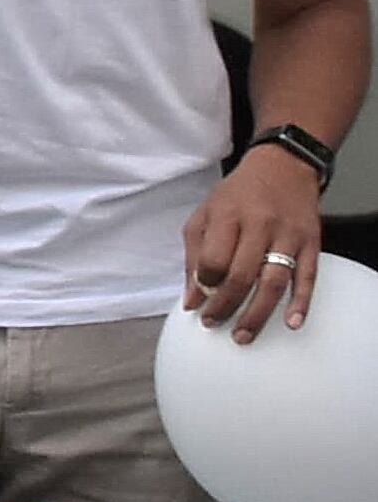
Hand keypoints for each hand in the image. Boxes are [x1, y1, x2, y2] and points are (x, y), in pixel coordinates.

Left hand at [185, 145, 326, 342]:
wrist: (282, 167)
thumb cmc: (238, 194)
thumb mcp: (205, 213)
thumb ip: (194, 254)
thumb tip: (191, 297)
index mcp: (227, 215)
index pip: (212, 259)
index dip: (203, 284)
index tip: (198, 300)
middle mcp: (259, 225)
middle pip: (241, 275)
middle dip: (225, 306)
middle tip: (215, 324)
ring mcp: (288, 235)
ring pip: (274, 281)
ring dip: (258, 313)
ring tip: (243, 335)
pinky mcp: (311, 242)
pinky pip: (308, 277)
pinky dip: (300, 302)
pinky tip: (291, 322)